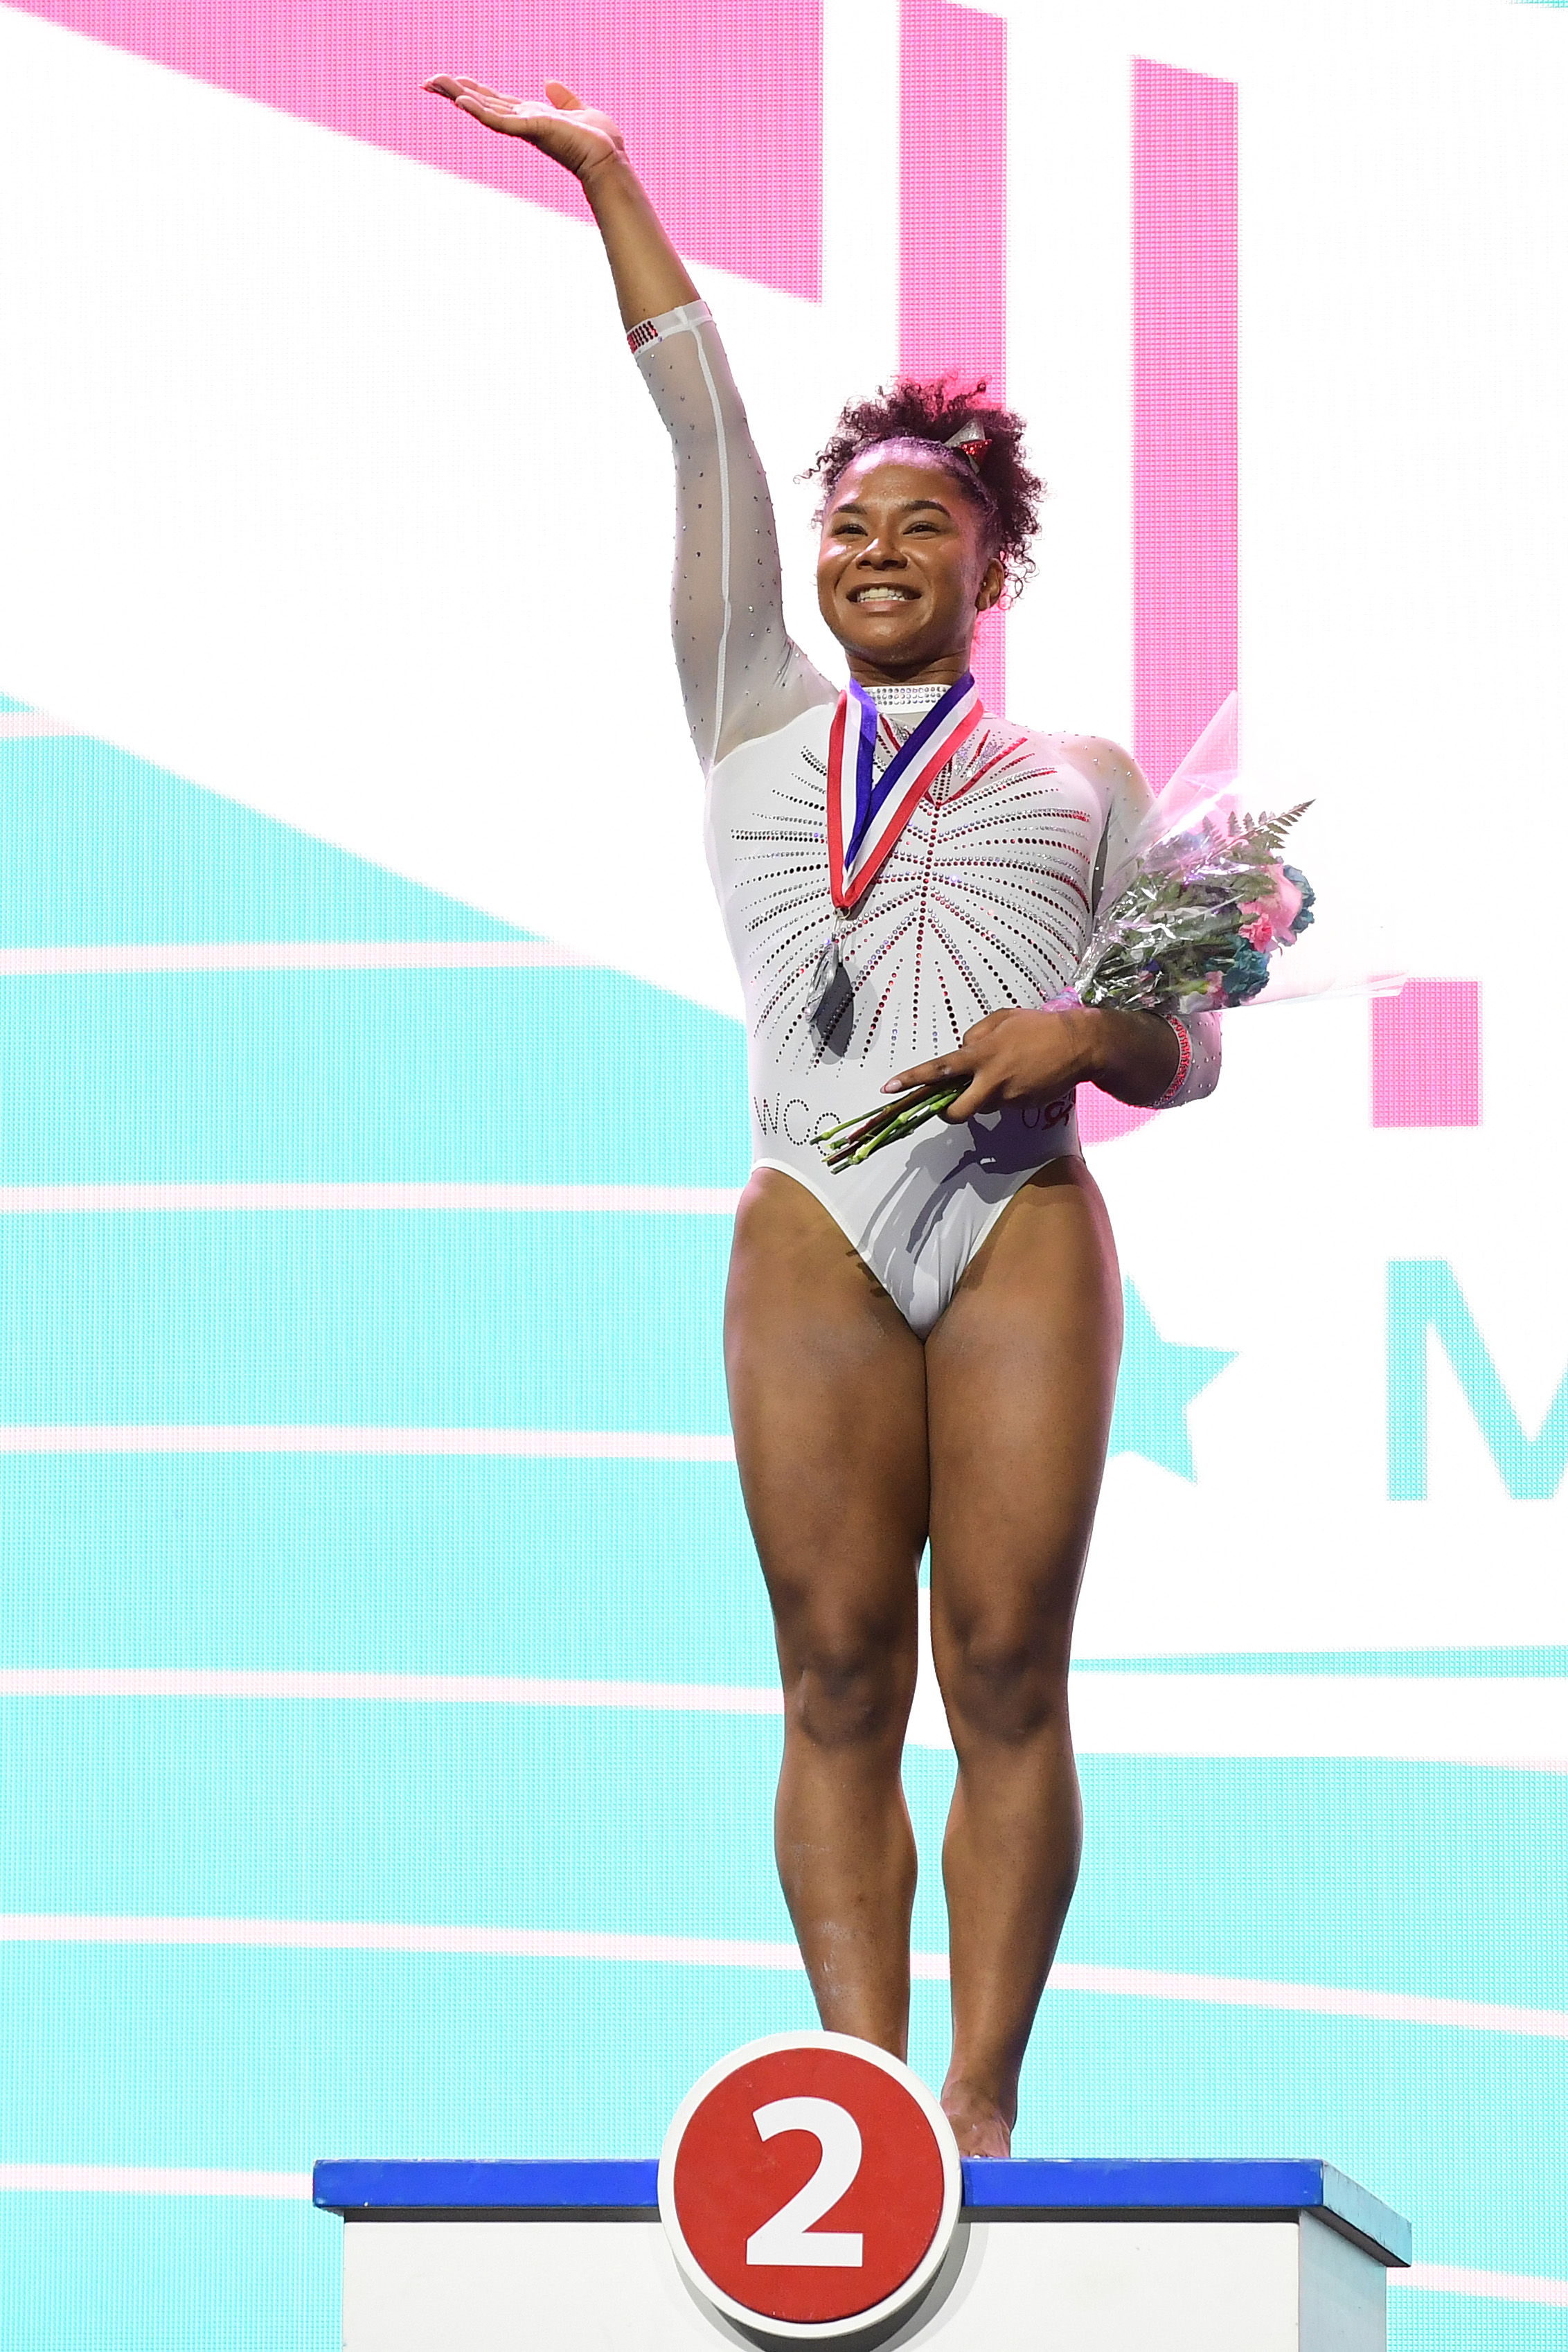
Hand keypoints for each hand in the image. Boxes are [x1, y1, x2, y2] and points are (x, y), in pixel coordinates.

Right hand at [423, 76, 625, 181]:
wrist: (610, 158)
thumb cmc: (599, 141)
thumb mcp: (580, 110)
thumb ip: (563, 98)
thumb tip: (548, 83)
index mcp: (531, 116)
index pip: (495, 101)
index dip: (473, 90)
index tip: (453, 81)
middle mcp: (523, 122)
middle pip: (481, 103)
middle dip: (455, 92)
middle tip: (427, 81)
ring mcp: (524, 127)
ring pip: (483, 110)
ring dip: (458, 97)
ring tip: (433, 84)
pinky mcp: (531, 130)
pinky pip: (499, 121)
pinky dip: (479, 111)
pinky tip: (460, 100)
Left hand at [884, 1005, 1094, 1122]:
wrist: (1081, 1045)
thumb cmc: (1039, 1026)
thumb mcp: (1002, 1018)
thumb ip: (976, 1034)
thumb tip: (962, 1049)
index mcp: (981, 1054)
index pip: (938, 1069)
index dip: (911, 1079)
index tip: (888, 1088)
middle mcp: (991, 1080)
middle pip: (956, 1111)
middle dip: (947, 1112)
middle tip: (947, 1104)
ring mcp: (1008, 1097)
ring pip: (982, 1106)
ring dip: (982, 1096)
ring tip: (1006, 1072)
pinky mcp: (1023, 1107)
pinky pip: (1003, 1104)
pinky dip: (1005, 1094)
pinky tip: (1023, 1076)